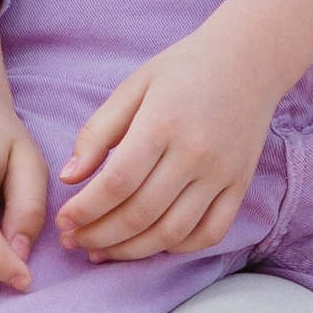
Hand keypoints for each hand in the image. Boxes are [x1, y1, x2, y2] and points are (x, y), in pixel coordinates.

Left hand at [57, 0, 312, 261]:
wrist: (249, 61)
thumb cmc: (183, 70)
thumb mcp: (133, 87)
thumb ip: (98, 132)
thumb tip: (69, 178)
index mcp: (162, 123)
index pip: (117, 183)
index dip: (85, 210)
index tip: (63, 222)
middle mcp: (195, 153)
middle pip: (140, 214)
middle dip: (99, 236)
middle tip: (74, 241)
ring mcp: (221, 173)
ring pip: (172, 233)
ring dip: (132, 251)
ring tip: (103, 251)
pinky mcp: (240, 185)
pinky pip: (210, 233)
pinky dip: (179, 248)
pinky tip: (151, 244)